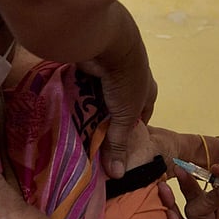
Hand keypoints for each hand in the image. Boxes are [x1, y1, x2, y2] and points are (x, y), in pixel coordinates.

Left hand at [77, 3, 156, 177]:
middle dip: (109, 116)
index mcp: (148, 89)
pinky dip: (79, 90)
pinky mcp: (93, 62)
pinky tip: (69, 101)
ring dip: (93, 102)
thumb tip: (117, 176)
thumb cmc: (126, 80)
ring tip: (79, 121)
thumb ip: (119, 144)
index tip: (120, 143)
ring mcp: (111, 68)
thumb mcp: (125, 116)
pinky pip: (86, 81)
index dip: (133, 129)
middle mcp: (132, 77)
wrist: (108, 42)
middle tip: (95, 134)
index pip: (144, 114)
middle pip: (121, 102)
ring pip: (102, 91)